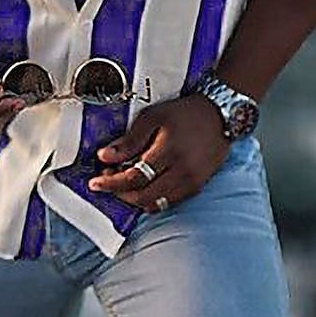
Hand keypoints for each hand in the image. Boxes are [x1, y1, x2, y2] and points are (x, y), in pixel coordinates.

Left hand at [88, 95, 230, 212]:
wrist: (219, 115)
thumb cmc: (185, 113)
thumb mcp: (153, 116)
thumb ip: (130, 139)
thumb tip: (105, 156)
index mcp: (169, 152)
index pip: (134, 178)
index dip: (112, 182)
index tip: (96, 181)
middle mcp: (182, 172)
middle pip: (143, 196)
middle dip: (119, 193)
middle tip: (107, 181)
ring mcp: (192, 182)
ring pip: (155, 203)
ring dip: (134, 198)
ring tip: (122, 184)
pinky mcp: (197, 187)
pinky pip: (169, 202)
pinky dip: (151, 199)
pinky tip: (143, 187)